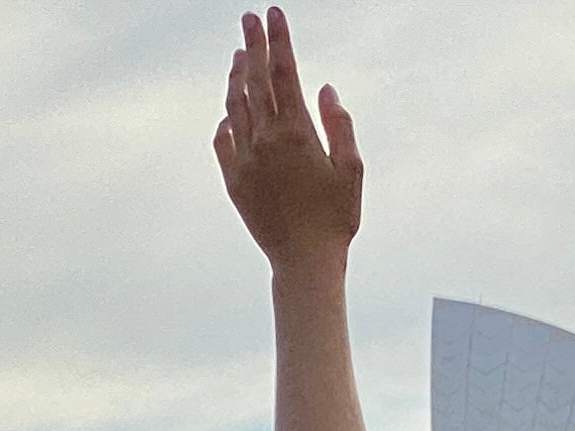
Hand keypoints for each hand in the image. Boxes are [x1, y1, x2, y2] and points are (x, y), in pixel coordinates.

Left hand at [217, 8, 360, 272]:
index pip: (283, 73)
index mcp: (296, 132)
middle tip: (248, 18)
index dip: (278, 40)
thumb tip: (324, 89)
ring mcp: (245, 159)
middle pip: (254, 80)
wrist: (303, 262)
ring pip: (234, 106)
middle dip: (252, 45)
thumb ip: (339, 125)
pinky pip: (222, 141)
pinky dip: (225, 120)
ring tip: (237, 55)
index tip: (274, 14)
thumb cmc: (335, 219)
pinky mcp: (233, 180)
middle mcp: (265, 140)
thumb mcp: (351, 170)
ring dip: (236, 77)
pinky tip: (229, 111)